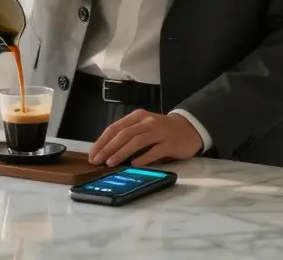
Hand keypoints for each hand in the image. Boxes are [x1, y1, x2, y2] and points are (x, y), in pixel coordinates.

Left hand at [88, 110, 202, 167]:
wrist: (190, 128)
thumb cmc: (162, 130)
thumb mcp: (143, 126)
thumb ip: (128, 134)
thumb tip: (106, 151)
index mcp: (137, 117)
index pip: (115, 128)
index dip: (102, 141)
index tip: (92, 154)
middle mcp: (147, 122)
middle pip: (124, 134)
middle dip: (108, 148)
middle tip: (98, 160)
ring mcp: (160, 132)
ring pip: (137, 141)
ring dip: (122, 152)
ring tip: (111, 163)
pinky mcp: (170, 143)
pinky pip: (155, 151)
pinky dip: (143, 158)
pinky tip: (134, 164)